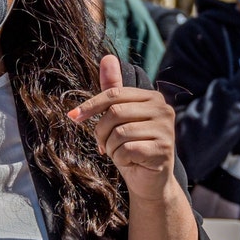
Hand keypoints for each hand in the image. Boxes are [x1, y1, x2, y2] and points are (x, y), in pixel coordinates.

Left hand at [68, 55, 177, 200]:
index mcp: (152, 97)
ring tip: (119, 153)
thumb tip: (108, 57)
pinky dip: (121, 158)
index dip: (90, 106)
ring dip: (111, 147)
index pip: (114, 93)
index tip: (73, 117)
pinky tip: (130, 162)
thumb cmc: (132, 147)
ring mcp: (166, 129)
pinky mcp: (164, 149)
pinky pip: (127, 149)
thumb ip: (113, 89)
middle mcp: (163, 109)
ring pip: (119, 133)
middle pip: (115, 112)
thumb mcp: (118, 118)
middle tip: (103, 144)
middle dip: (101, 131)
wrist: (150, 182)